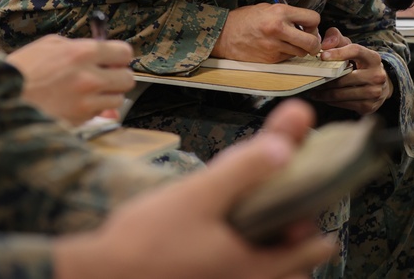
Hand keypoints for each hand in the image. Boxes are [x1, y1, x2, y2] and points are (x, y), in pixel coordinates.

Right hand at [6, 35, 134, 125]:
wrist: (0, 98)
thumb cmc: (22, 70)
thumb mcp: (48, 45)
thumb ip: (78, 46)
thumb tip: (100, 51)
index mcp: (81, 52)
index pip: (124, 52)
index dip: (120, 57)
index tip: (114, 60)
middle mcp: (89, 76)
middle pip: (127, 78)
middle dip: (118, 77)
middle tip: (105, 78)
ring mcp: (86, 100)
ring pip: (118, 99)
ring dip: (107, 96)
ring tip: (89, 93)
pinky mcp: (80, 119)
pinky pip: (101, 115)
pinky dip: (95, 111)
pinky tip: (79, 104)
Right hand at [53, 99, 336, 278]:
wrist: (97, 276)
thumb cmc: (147, 239)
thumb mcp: (199, 195)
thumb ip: (243, 170)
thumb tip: (286, 147)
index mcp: (253, 267)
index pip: (310, 254)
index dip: (316, 229)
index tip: (313, 210)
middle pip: (291, 273)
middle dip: (293, 248)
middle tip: (282, 218)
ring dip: (265, 258)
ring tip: (249, 231)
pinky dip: (238, 266)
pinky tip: (217, 245)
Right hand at [212, 4, 321, 62]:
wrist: (223, 34)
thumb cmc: (244, 20)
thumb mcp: (267, 8)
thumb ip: (287, 14)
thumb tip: (304, 23)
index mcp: (280, 13)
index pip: (313, 19)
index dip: (314, 24)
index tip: (309, 26)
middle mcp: (279, 30)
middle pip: (311, 41)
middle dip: (314, 43)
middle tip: (310, 41)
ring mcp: (275, 47)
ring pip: (301, 53)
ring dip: (300, 50)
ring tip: (290, 43)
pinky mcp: (270, 59)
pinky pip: (288, 58)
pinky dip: (287, 54)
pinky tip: (277, 48)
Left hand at [306, 29, 392, 114]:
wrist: (379, 86)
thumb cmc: (360, 64)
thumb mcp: (351, 48)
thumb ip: (336, 39)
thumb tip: (325, 45)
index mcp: (373, 58)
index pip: (355, 51)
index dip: (338, 53)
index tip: (322, 56)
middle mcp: (377, 75)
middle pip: (345, 78)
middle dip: (326, 79)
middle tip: (312, 79)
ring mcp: (374, 92)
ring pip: (342, 93)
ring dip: (325, 93)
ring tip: (314, 91)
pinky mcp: (369, 106)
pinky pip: (345, 104)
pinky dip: (332, 101)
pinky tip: (324, 98)